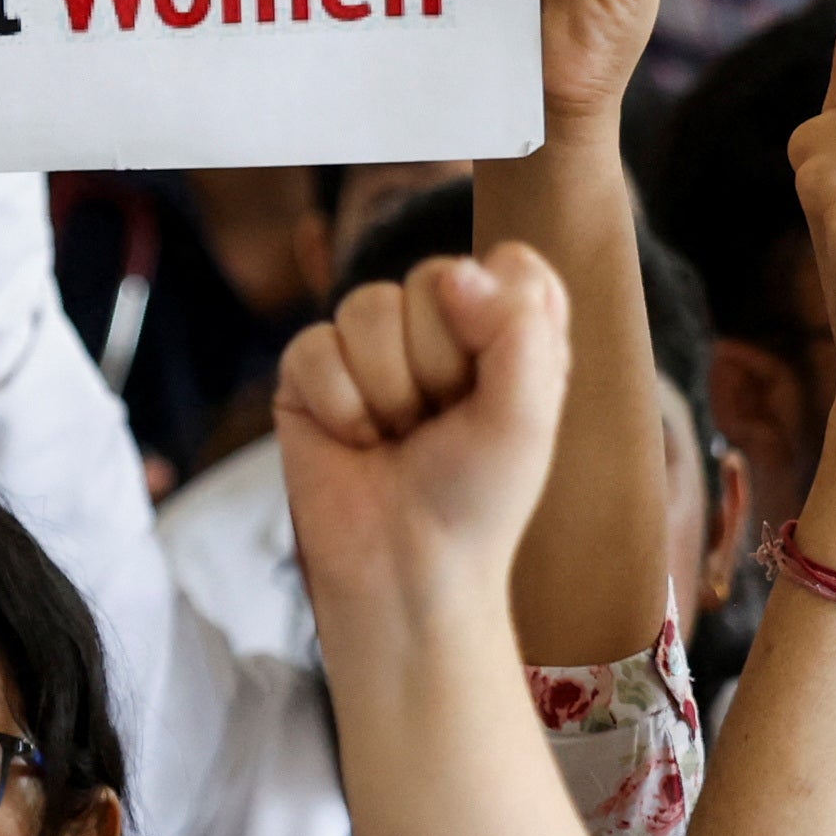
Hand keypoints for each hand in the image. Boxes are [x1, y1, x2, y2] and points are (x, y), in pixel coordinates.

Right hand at [276, 244, 572, 624]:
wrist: (405, 569)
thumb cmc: (475, 500)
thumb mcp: (526, 415)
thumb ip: (517, 327)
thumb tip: (454, 273)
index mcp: (505, 331)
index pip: (510, 265)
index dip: (502, 315)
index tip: (497, 382)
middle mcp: (439, 327)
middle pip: (434, 276)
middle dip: (438, 363)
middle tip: (441, 423)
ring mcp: (368, 345)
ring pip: (367, 305)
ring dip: (388, 391)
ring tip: (396, 437)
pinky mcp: (308, 372)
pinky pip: (314, 346)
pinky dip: (340, 407)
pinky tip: (355, 442)